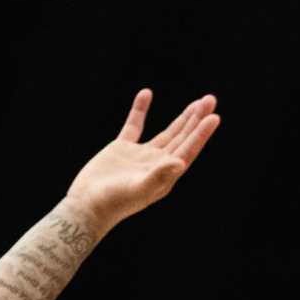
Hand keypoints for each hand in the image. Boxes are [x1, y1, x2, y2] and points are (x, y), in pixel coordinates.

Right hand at [67, 88, 220, 235]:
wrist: (86, 205)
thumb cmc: (113, 202)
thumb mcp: (138, 189)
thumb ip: (159, 175)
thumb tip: (180, 163)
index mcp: (164, 175)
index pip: (187, 150)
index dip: (201, 134)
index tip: (213, 117)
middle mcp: (156, 165)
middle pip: (182, 138)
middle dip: (196, 120)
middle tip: (210, 100)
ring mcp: (140, 157)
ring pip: (167, 133)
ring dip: (182, 118)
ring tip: (197, 101)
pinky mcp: (122, 149)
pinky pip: (134, 126)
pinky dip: (140, 110)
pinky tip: (146, 93)